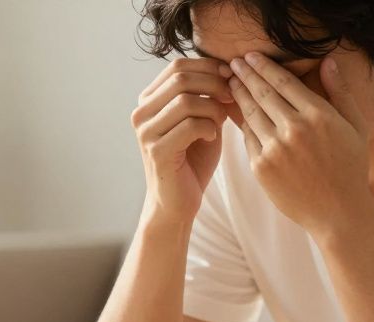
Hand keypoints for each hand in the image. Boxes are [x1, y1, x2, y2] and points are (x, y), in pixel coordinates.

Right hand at [132, 57, 239, 224]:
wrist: (177, 203)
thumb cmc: (192, 161)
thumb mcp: (200, 120)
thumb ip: (206, 96)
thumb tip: (226, 69)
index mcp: (148, 101)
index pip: (177, 66)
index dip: (208, 66)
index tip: (230, 78)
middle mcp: (141, 114)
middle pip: (180, 78)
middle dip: (214, 84)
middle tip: (232, 98)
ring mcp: (146, 133)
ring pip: (185, 101)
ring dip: (213, 108)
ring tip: (221, 122)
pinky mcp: (156, 152)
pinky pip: (190, 125)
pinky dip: (209, 127)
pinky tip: (212, 138)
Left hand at [228, 53, 373, 237]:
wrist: (338, 212)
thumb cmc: (351, 167)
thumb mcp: (355, 126)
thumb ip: (340, 92)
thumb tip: (327, 62)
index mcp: (318, 115)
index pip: (283, 82)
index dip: (264, 66)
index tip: (251, 57)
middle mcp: (294, 129)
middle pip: (262, 93)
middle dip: (246, 75)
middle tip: (233, 63)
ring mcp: (274, 149)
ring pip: (250, 114)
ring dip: (238, 96)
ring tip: (231, 83)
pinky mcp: (261, 168)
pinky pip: (248, 139)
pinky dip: (243, 124)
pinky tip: (238, 113)